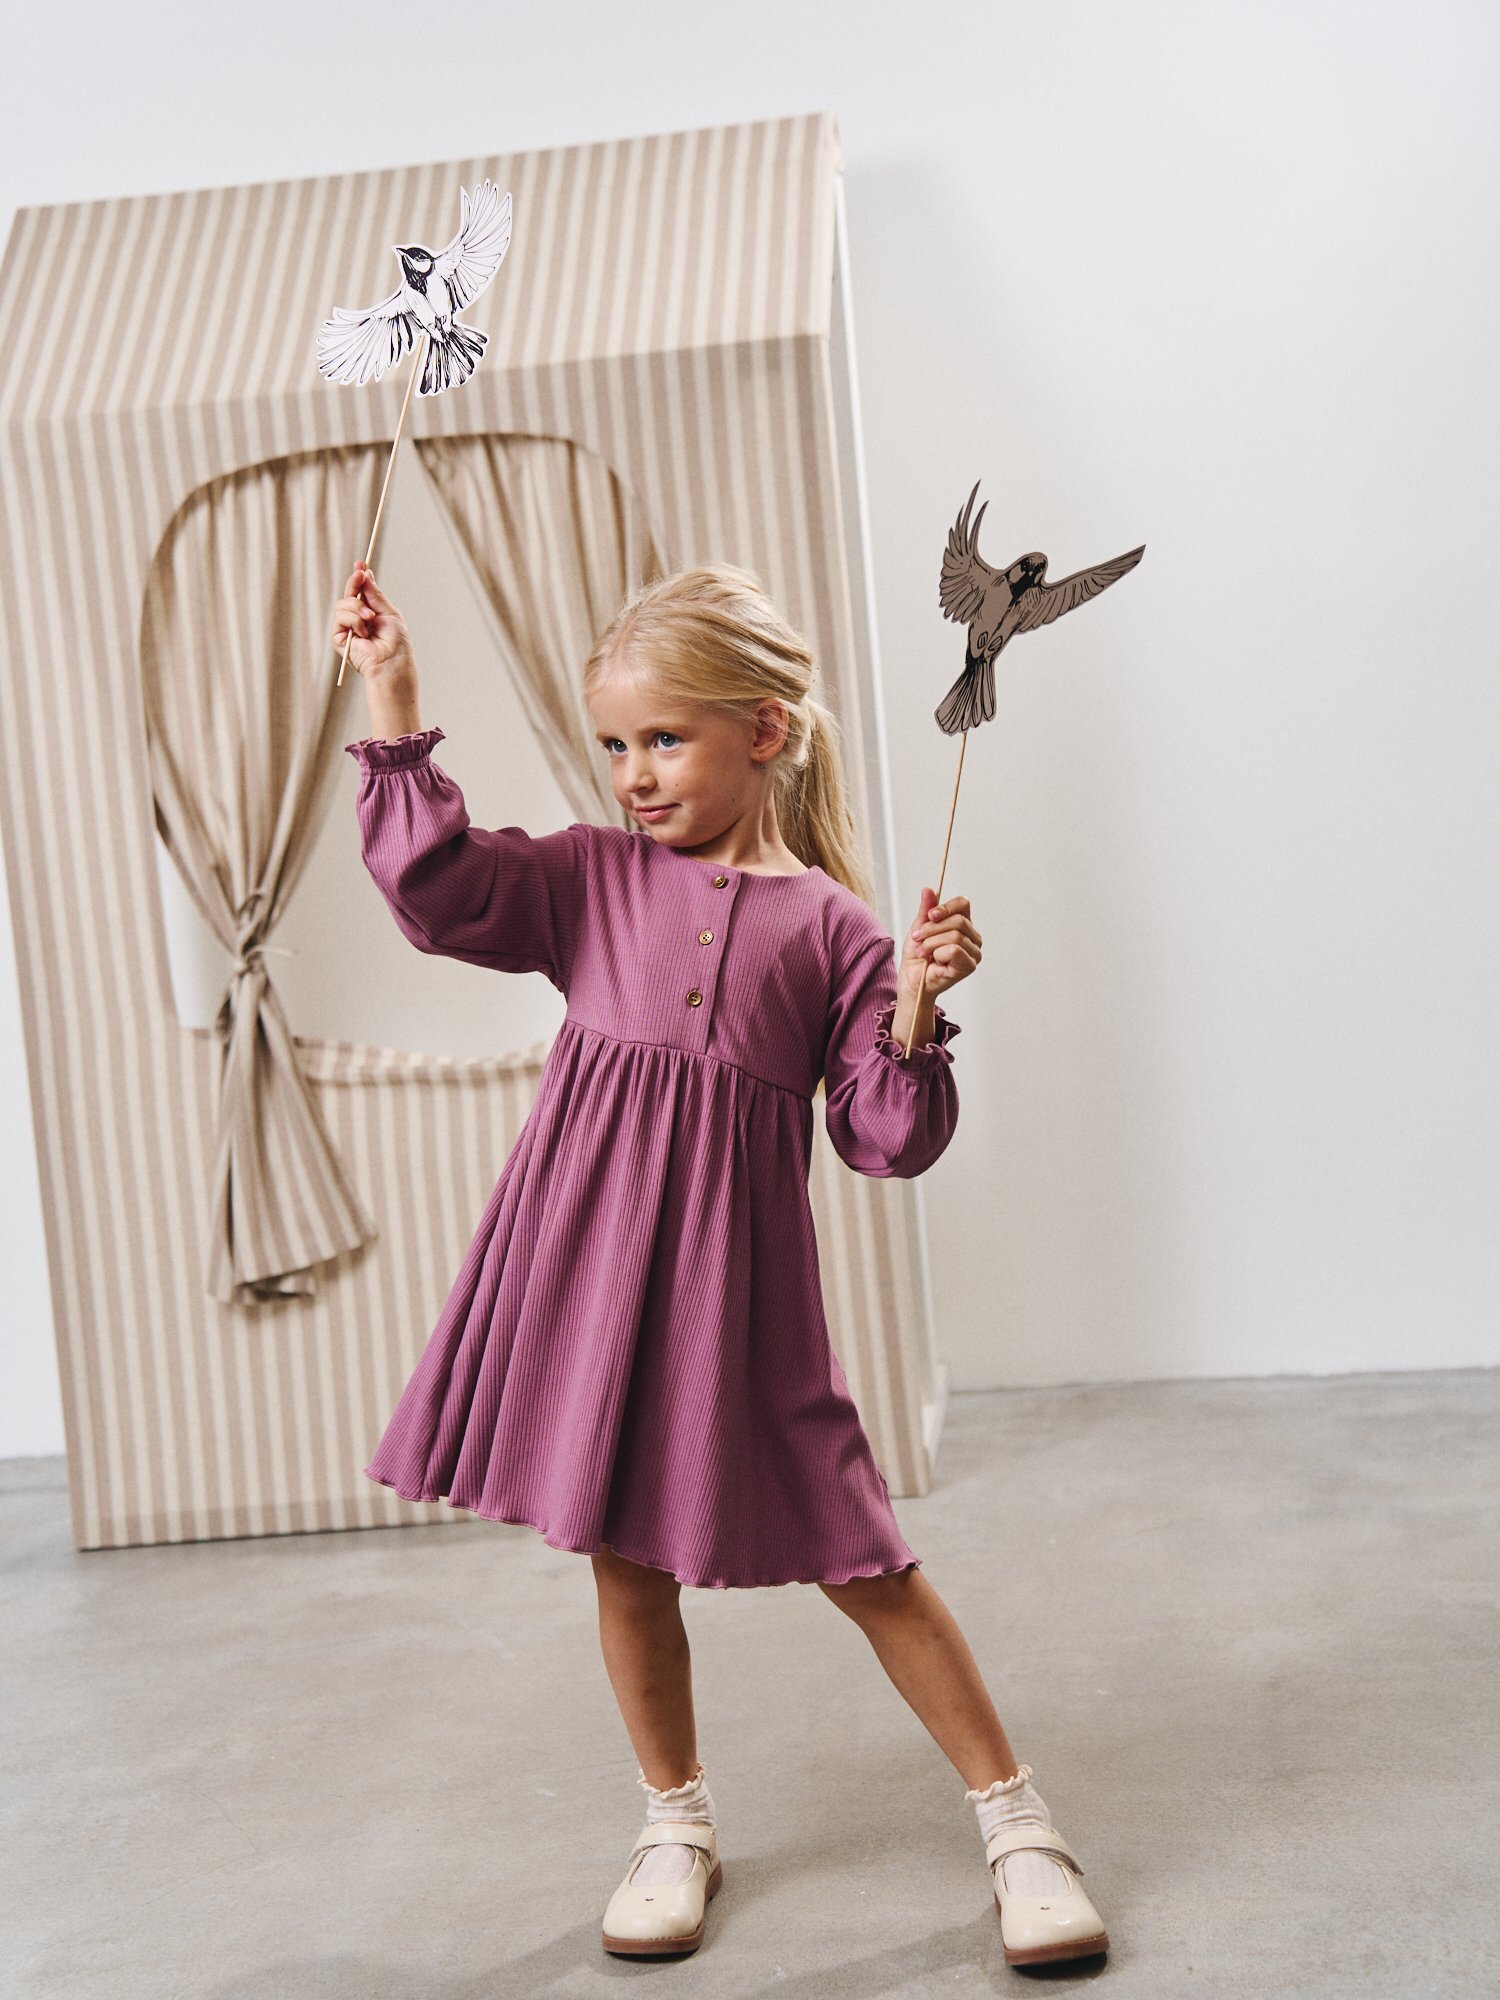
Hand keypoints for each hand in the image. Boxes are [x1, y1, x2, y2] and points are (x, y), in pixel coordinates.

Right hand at [330, 563, 414, 681]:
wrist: (392, 661)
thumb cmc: (395, 641)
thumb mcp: (388, 612)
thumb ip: (375, 594)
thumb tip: (365, 573)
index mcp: (370, 612)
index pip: (360, 591)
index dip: (358, 577)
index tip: (360, 563)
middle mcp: (356, 619)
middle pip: (348, 594)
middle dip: (354, 583)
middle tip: (360, 575)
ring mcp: (347, 628)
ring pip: (342, 604)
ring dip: (358, 608)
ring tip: (371, 619)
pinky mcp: (339, 637)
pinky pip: (340, 617)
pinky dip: (354, 621)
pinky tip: (364, 632)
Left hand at [900, 887, 981, 1003]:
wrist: (911, 980)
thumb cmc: (917, 956)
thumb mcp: (919, 928)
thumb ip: (926, 910)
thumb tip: (928, 889)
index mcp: (964, 924)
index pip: (963, 904)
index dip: (946, 907)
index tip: (930, 915)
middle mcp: (973, 938)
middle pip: (958, 920)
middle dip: (932, 929)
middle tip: (917, 938)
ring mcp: (974, 953)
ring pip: (955, 936)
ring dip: (931, 943)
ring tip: (923, 952)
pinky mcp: (969, 966)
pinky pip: (954, 950)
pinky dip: (938, 954)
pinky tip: (934, 961)